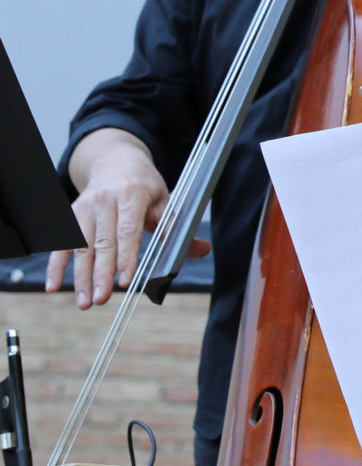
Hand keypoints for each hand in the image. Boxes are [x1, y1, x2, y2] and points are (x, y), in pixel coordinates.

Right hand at [48, 132, 204, 307]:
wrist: (115, 162)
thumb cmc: (144, 186)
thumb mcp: (164, 200)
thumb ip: (177, 228)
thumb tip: (202, 250)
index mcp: (132, 194)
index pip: (128, 230)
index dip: (126, 256)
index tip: (125, 281)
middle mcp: (104, 200)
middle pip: (102, 243)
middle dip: (101, 274)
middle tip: (101, 300)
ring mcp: (85, 208)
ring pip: (81, 247)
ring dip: (81, 277)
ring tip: (84, 302)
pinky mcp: (71, 215)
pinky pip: (62, 244)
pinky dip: (56, 266)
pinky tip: (54, 287)